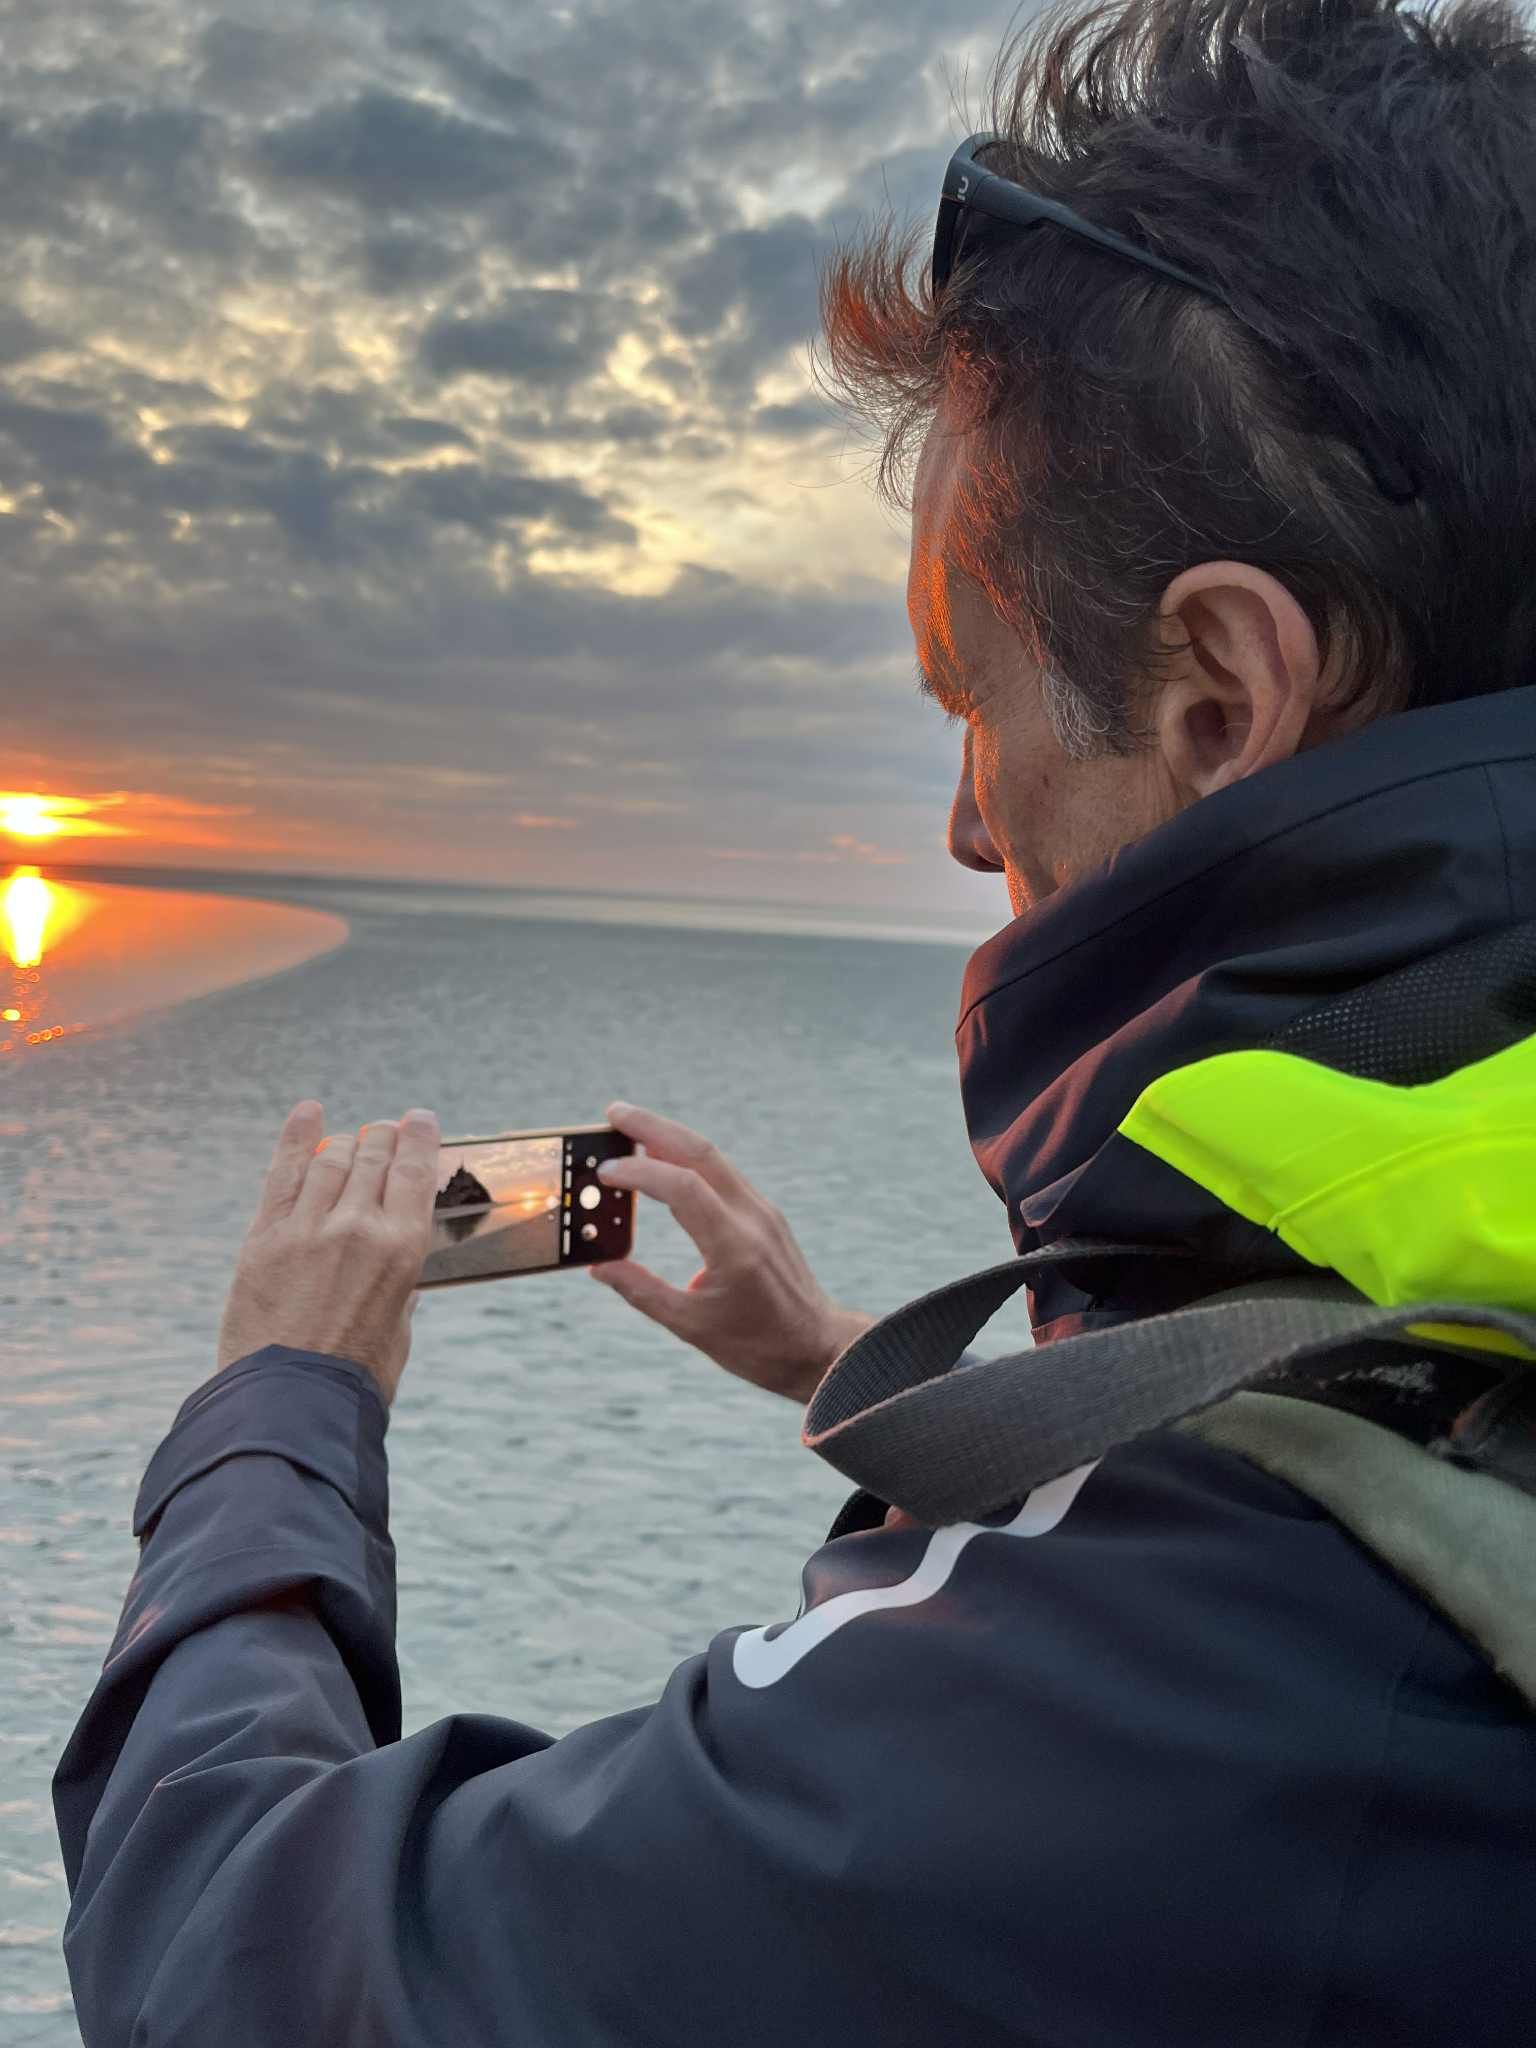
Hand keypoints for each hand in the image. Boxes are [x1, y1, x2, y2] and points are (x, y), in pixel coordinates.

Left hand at [216, 1100, 441, 1405]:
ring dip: (346, 1142)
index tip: (420, 1120)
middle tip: (385, 1130)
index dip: (418, 1137)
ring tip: (352, 1138)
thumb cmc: (353, 1379)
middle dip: (382, 1137)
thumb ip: (399, 1290)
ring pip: (331, 1159)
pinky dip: (297, 1138)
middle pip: (373, 1156)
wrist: (289, 1403)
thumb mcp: (397, 1331)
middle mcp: (358, 1226)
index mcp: (402, 1249)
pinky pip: (283, 1174)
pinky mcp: (265, 1238)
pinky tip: (308, 1114)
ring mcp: (307, 1228)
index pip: (414, 1170)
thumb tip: (398, 1271)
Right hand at [588, 1103, 873, 1404]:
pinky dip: (689, 1160)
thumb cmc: (758, 1345)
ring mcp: (762, 1211)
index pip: (682, 1188)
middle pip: (700, 1153)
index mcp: (734, 1246)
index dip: (640, 1173)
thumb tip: (599, 1266)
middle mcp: (752, 1217)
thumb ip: (642, 1291)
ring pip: (712, 1158)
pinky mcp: (765, 1214)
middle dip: (653, 1127)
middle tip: (613, 1112)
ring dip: (671, 1137)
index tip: (605, 1172)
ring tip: (630, 1128)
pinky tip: (665, 1159)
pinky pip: (722, 1174)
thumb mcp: (691, 1326)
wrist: (818, 1347)